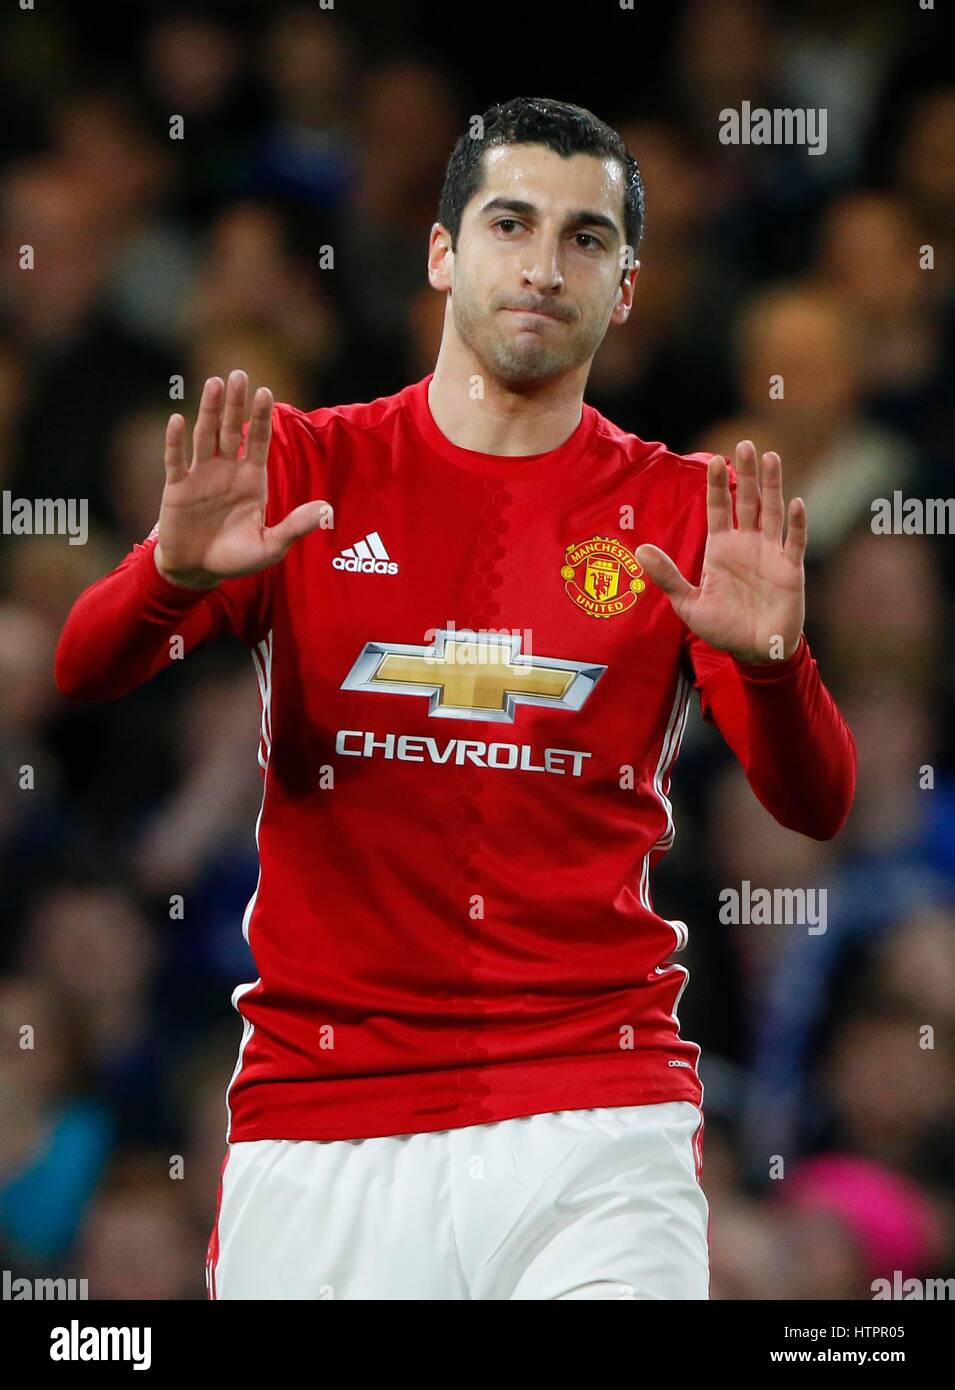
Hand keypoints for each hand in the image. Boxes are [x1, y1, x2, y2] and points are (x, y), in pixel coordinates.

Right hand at [154, 370, 329, 588]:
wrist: (198, 571)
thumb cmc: (236, 558)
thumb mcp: (270, 545)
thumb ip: (295, 526)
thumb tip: (327, 510)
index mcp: (251, 479)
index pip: (258, 441)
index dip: (260, 417)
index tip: (265, 391)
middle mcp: (226, 471)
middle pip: (230, 430)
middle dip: (234, 403)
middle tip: (238, 373)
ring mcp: (200, 476)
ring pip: (204, 437)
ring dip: (208, 411)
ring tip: (213, 383)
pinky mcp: (177, 488)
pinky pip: (175, 461)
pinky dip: (175, 442)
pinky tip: (178, 419)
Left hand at [635, 441, 806, 663]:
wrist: (753, 650)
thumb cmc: (721, 627)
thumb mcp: (688, 603)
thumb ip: (667, 575)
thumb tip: (639, 550)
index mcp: (721, 548)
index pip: (717, 508)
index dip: (716, 485)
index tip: (714, 459)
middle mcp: (747, 544)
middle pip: (747, 501)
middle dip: (746, 473)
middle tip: (745, 444)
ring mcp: (771, 553)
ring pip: (772, 511)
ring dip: (772, 486)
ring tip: (770, 457)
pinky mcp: (791, 568)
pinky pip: (795, 541)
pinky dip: (797, 523)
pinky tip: (796, 503)